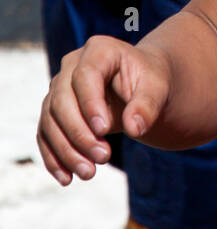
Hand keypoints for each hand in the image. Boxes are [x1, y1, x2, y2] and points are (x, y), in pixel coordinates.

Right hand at [37, 35, 171, 185]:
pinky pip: (46, 135)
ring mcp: (59, 88)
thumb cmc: (150, 82)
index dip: (90, 103)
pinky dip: (54, 157)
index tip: (104, 130)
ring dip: (66, 150)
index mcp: (99, 50)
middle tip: (103, 157)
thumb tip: (135, 128)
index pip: (85, 76)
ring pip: (50, 120)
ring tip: (89, 173)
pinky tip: (67, 178)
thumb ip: (148, 104)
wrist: (141, 86)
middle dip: (79, 133)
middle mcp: (72, 66)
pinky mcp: (54, 111)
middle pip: (62, 100)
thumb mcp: (158, 88)